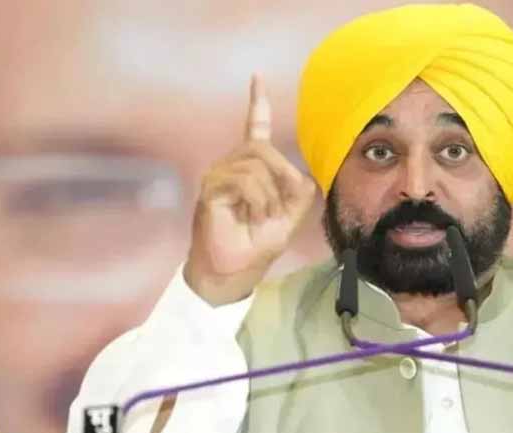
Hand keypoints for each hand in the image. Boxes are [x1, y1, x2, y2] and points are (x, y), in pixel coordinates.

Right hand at [185, 73, 315, 305]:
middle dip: (282, 177)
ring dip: (270, 195)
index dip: (257, 103)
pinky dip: (258, 199)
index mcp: (250, 170)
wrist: (233, 273)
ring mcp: (218, 176)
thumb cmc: (257, 245)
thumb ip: (300, 193)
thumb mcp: (290, 218)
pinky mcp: (210, 189)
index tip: (257, 78)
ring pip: (257, 164)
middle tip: (279, 209)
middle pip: (263, 148)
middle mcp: (231, 167)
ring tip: (261, 217)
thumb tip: (302, 176)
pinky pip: (245, 180)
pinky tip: (252, 215)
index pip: (254, 129)